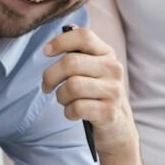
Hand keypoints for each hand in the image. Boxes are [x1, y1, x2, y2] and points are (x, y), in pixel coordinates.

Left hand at [41, 25, 144, 164]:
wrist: (118, 127)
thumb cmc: (96, 94)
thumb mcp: (93, 70)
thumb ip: (77, 54)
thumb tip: (51, 46)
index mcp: (106, 54)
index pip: (83, 36)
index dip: (61, 41)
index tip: (46, 52)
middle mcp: (113, 69)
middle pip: (70, 62)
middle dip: (50, 75)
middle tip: (46, 86)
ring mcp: (113, 91)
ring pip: (71, 86)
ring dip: (60, 96)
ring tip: (64, 100)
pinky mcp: (109, 113)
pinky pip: (76, 108)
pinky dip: (68, 112)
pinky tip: (73, 112)